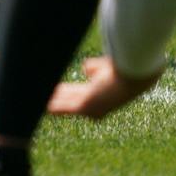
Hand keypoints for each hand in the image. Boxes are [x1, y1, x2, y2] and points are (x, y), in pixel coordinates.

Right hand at [47, 57, 161, 118]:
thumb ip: (96, 68)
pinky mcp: (86, 107)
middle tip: (44, 95)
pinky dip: (53, 107)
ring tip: (40, 100)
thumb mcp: (108, 67)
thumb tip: (85, 69)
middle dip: (59, 97)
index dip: (68, 91)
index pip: (82, 94)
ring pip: (67, 104)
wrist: (135, 75)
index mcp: (105, 96)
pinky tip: (44, 106)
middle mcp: (99, 106)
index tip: (57, 88)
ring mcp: (92, 108)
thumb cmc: (127, 67)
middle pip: (73, 101)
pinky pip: (64, 107)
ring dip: (54, 102)